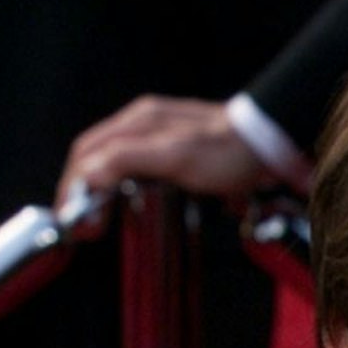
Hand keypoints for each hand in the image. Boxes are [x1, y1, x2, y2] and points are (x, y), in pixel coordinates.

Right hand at [54, 96, 269, 229]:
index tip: (72, 219)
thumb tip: (88, 176)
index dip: (73, 186)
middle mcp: (146, 124)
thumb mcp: (174, 155)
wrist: (275, 146)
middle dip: (84, 190)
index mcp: (138, 122)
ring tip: (101, 219)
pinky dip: (131, 189)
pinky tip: (137, 205)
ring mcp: (165, 137)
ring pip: (119, 163)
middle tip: (85, 225)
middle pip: (98, 156)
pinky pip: (144, 169)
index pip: (87, 152)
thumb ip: (128, 159)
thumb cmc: (230, 152)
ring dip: (105, 190)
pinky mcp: (183, 152)